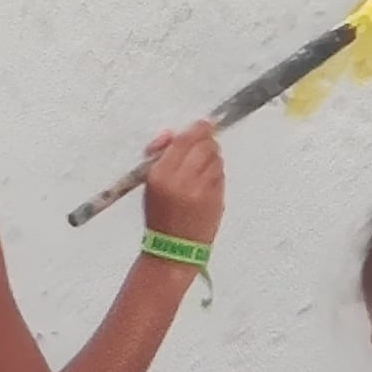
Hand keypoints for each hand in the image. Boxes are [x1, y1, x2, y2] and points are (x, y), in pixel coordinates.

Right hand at [138, 120, 225, 246]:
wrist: (173, 248)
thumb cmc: (159, 215)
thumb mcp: (150, 184)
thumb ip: (161, 157)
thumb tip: (175, 135)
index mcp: (160, 175)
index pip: (183, 141)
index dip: (196, 129)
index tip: (204, 123)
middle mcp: (182, 181)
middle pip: (204, 145)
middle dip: (207, 140)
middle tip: (205, 142)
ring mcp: (202, 190)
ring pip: (216, 158)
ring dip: (212, 157)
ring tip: (202, 167)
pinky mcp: (217, 199)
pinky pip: (221, 175)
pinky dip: (216, 173)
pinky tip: (207, 182)